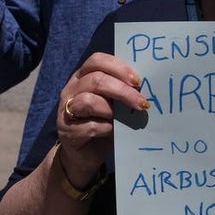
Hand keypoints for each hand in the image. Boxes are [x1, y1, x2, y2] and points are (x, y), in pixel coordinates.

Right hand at [56, 52, 148, 182]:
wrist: (86, 154)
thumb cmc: (105, 122)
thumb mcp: (115, 103)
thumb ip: (124, 91)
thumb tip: (149, 86)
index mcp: (84, 76)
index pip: (97, 60)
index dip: (118, 68)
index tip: (138, 81)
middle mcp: (71, 89)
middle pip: (96, 80)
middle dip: (122, 91)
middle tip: (141, 102)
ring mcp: (66, 110)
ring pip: (88, 101)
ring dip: (112, 110)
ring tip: (123, 118)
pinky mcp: (67, 132)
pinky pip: (89, 126)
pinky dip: (106, 128)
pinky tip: (113, 132)